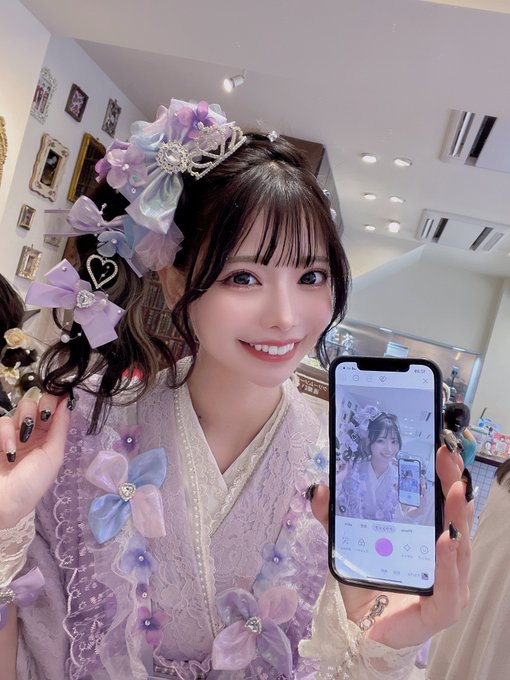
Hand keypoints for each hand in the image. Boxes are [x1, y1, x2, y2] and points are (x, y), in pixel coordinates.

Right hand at [0, 393, 69, 527]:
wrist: (2, 501)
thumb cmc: (31, 484)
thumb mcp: (53, 456)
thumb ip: (60, 429)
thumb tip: (67, 403)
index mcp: (50, 438)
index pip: (56, 411)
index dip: (59, 400)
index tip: (63, 393)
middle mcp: (34, 432)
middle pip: (41, 403)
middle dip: (44, 404)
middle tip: (44, 415)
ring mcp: (14, 433)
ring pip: (22, 407)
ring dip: (25, 418)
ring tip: (23, 439)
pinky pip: (3, 421)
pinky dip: (6, 433)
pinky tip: (8, 451)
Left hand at [311, 443, 471, 648]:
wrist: (362, 629)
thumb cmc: (368, 583)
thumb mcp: (350, 542)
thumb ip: (334, 516)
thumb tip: (318, 488)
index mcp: (429, 536)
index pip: (443, 501)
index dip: (445, 474)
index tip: (440, 446)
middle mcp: (445, 557)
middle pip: (456, 517)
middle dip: (454, 485)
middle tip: (447, 456)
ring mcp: (449, 584)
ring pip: (460, 546)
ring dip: (457, 517)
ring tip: (455, 492)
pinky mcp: (443, 609)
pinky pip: (450, 585)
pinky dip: (448, 562)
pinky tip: (445, 540)